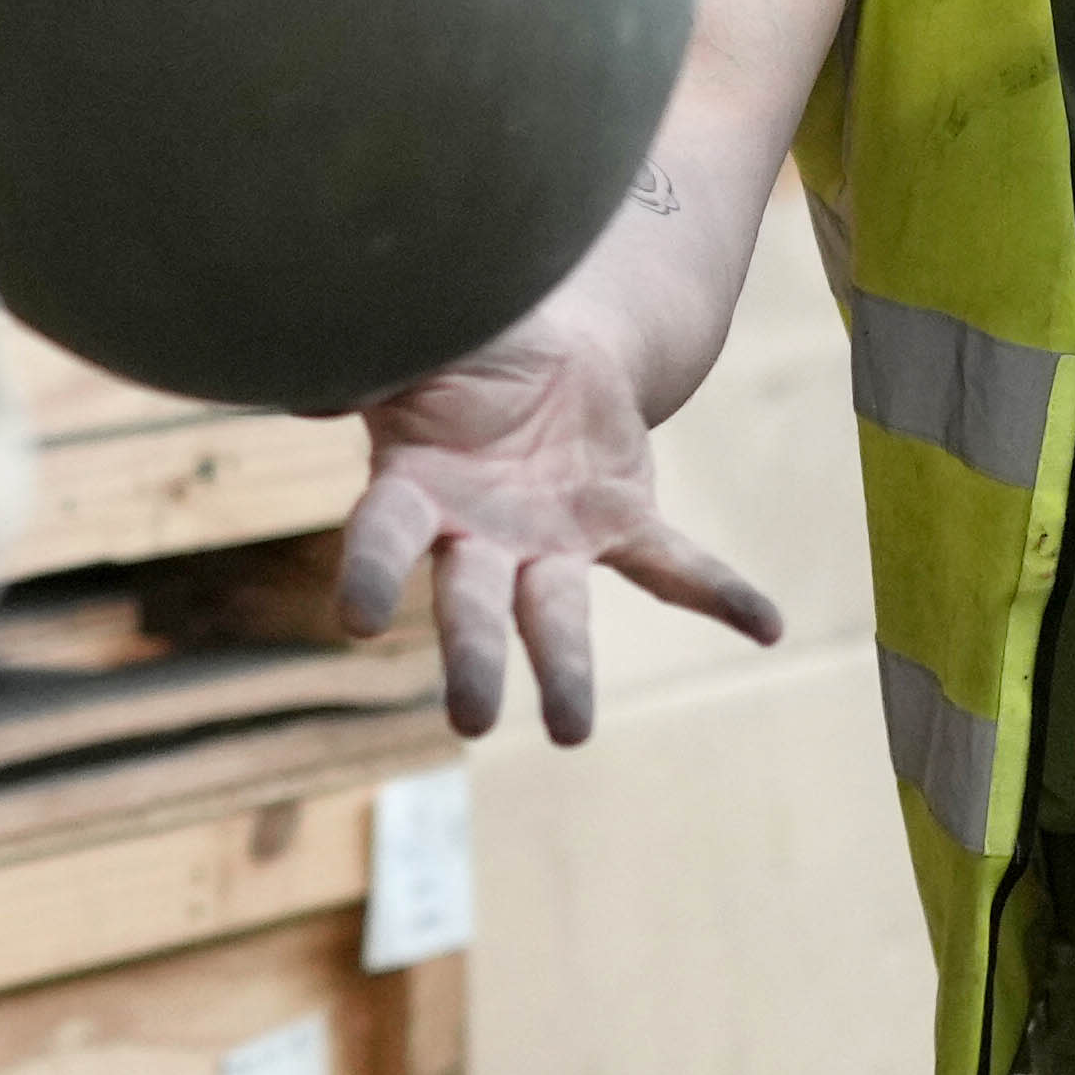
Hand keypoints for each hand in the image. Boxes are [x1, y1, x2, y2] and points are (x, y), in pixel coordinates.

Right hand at [338, 298, 779, 744]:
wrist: (540, 346)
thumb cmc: (456, 345)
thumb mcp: (417, 340)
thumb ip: (378, 361)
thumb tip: (307, 392)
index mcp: (412, 484)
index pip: (384, 536)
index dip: (374, 573)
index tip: (360, 621)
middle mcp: (475, 534)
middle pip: (469, 604)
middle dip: (471, 657)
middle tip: (471, 719)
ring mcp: (547, 540)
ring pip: (553, 614)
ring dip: (564, 671)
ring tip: (570, 734)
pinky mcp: (617, 524)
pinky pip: (669, 566)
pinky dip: (718, 594)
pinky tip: (767, 625)